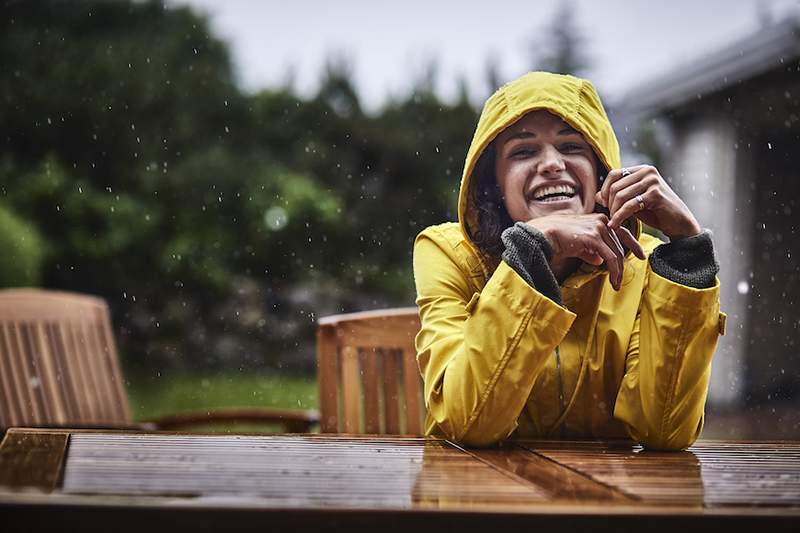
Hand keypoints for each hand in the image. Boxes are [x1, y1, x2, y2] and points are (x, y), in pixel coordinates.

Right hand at [526, 213, 645, 290]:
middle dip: (623, 264)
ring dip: (618, 271)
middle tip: (622, 279)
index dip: (633, 244)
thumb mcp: (577, 243)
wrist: (543, 234)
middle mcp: (602, 221)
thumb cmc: (556, 237)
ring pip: (617, 253)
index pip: (622, 232)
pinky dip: (614, 271)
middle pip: (620, 245)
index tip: (640, 255)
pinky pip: (610, 258)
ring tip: (616, 284)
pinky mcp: (594, 238)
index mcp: (599, 219)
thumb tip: (598, 261)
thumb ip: (589, 251)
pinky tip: (613, 281)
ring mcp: (599, 228)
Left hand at [596, 165, 700, 240]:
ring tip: (613, 223)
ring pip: (620, 196)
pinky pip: (629, 206)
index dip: (605, 190)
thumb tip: (596, 196)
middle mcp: (648, 171)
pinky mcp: (656, 194)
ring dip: (613, 212)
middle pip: (615, 186)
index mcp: (642, 170)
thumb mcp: (633, 203)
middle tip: (609, 217)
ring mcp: (652, 181)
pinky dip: (619, 217)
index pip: (614, 174)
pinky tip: (615, 225)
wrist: (678, 223)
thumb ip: (617, 198)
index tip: (604, 205)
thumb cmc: (655, 212)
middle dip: (609, 204)